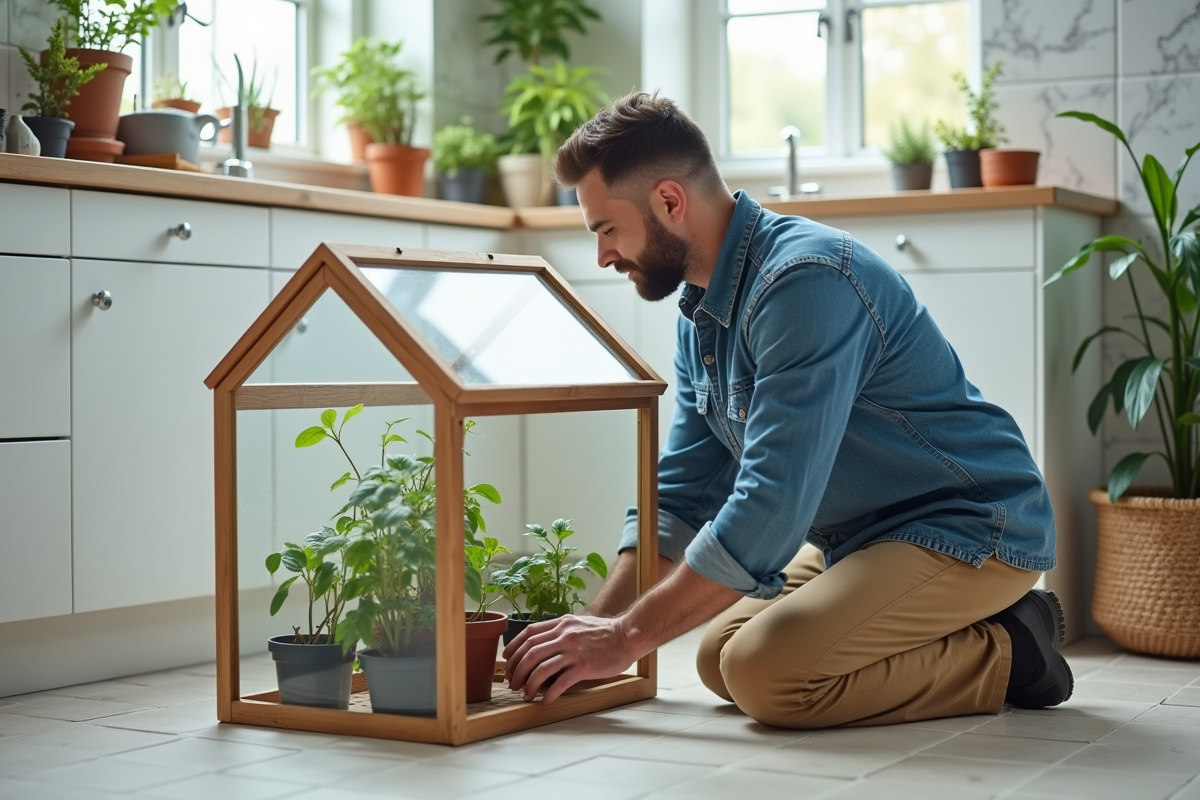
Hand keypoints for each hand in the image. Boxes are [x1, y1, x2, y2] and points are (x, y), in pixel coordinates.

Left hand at [502, 614, 637, 703]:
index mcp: (562, 623)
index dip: (514, 648)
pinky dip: (549, 693)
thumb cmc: (606, 633)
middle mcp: (565, 635)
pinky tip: (546, 701)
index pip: (529, 633)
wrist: (628, 635)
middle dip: (516, 670)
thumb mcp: (579, 623)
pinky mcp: (584, 666)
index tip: (506, 660)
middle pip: (530, 652)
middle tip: (512, 683)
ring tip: (525, 694)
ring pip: (541, 668)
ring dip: (529, 684)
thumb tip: (543, 643)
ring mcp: (574, 650)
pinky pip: (561, 682)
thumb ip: (561, 630)